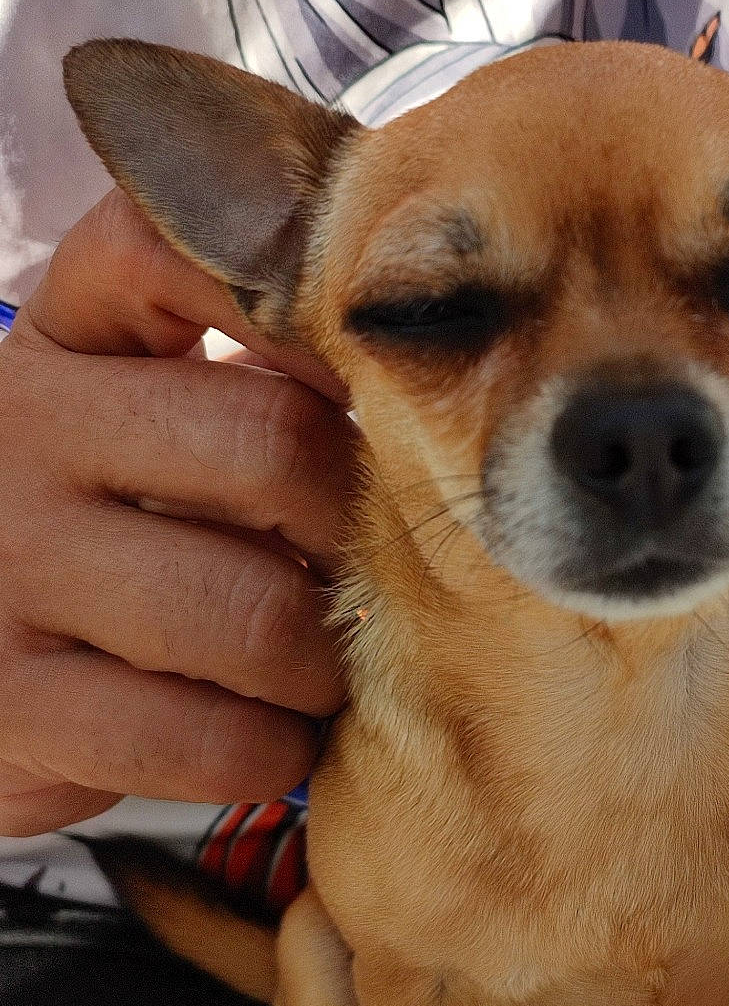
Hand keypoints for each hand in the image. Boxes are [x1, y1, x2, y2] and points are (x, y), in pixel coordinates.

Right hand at [0, 188, 357, 836]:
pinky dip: (269, 750)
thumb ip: (235, 357)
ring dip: (322, 662)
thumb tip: (410, 381)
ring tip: (314, 669)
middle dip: (354, 528)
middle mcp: (22, 433)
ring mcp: (8, 572)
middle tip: (359, 570)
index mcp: (64, 342)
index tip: (368, 390)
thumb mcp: (121, 413)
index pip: (178, 255)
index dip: (305, 314)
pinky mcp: (11, 707)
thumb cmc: (80, 530)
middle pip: (274, 447)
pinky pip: (204, 738)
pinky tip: (263, 737)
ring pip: (255, 613)